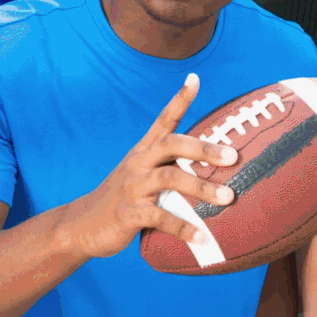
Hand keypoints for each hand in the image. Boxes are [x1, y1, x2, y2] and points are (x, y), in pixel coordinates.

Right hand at [59, 75, 239, 259]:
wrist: (83, 224)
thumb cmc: (123, 198)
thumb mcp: (141, 175)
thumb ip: (169, 168)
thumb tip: (210, 170)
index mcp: (142, 151)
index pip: (163, 120)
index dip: (179, 99)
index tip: (194, 79)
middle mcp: (137, 164)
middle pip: (171, 145)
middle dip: (203, 149)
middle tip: (233, 156)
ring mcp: (131, 187)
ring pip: (169, 179)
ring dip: (201, 187)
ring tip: (228, 197)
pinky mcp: (128, 213)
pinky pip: (159, 217)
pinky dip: (183, 228)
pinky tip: (203, 237)